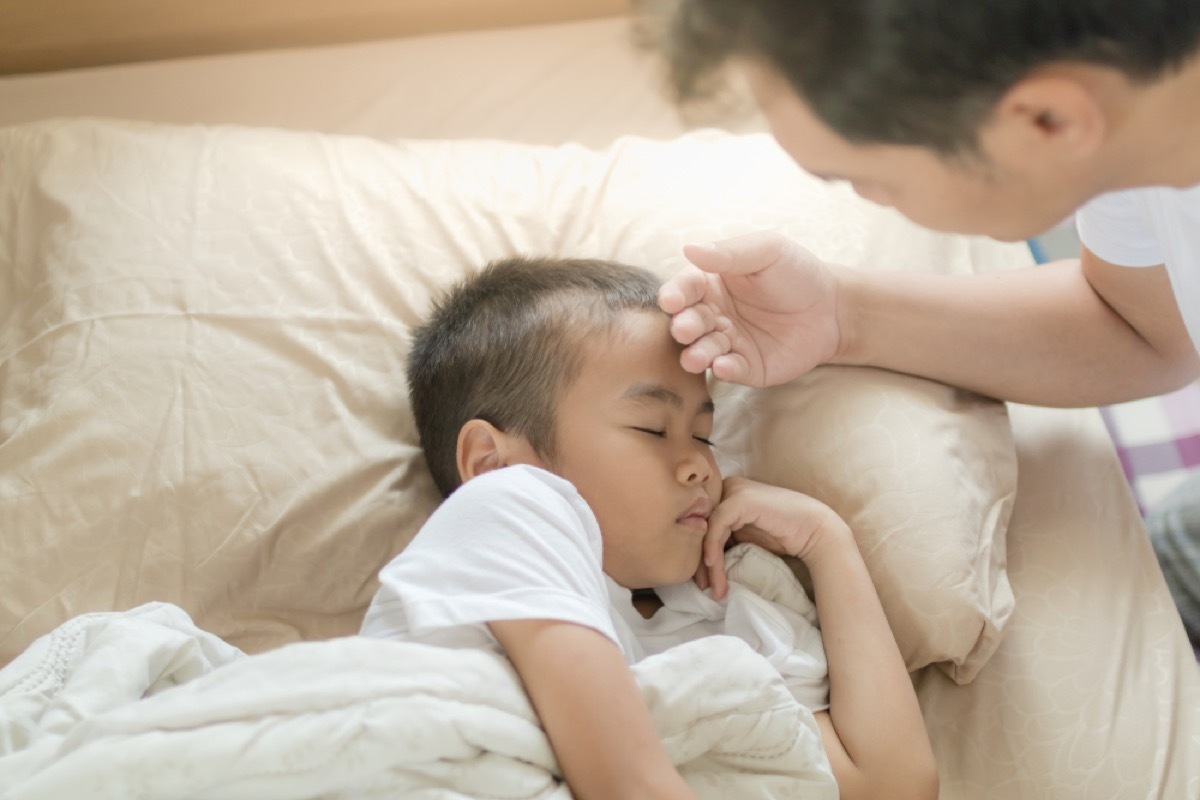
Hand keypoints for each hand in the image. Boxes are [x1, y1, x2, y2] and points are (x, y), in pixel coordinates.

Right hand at [657, 231, 843, 386]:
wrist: (833, 308)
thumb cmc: (796, 272)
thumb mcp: (767, 252)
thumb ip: (730, 252)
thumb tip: (689, 248)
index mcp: (710, 283)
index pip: (685, 289)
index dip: (675, 295)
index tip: (670, 301)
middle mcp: (713, 314)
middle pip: (689, 322)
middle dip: (683, 327)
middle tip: (684, 330)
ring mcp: (728, 343)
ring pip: (704, 350)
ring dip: (696, 354)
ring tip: (695, 358)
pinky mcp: (746, 367)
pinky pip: (731, 370)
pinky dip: (725, 370)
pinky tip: (723, 366)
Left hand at [699, 476, 849, 599]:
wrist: (814, 532)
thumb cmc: (783, 535)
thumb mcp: (745, 538)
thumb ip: (724, 541)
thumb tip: (698, 562)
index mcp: (727, 494)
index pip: (703, 525)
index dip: (699, 554)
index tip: (704, 582)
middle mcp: (728, 488)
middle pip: (702, 527)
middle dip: (700, 561)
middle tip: (704, 587)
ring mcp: (735, 491)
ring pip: (708, 529)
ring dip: (709, 563)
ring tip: (715, 588)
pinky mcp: (741, 499)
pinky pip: (717, 525)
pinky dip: (712, 547)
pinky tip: (713, 565)